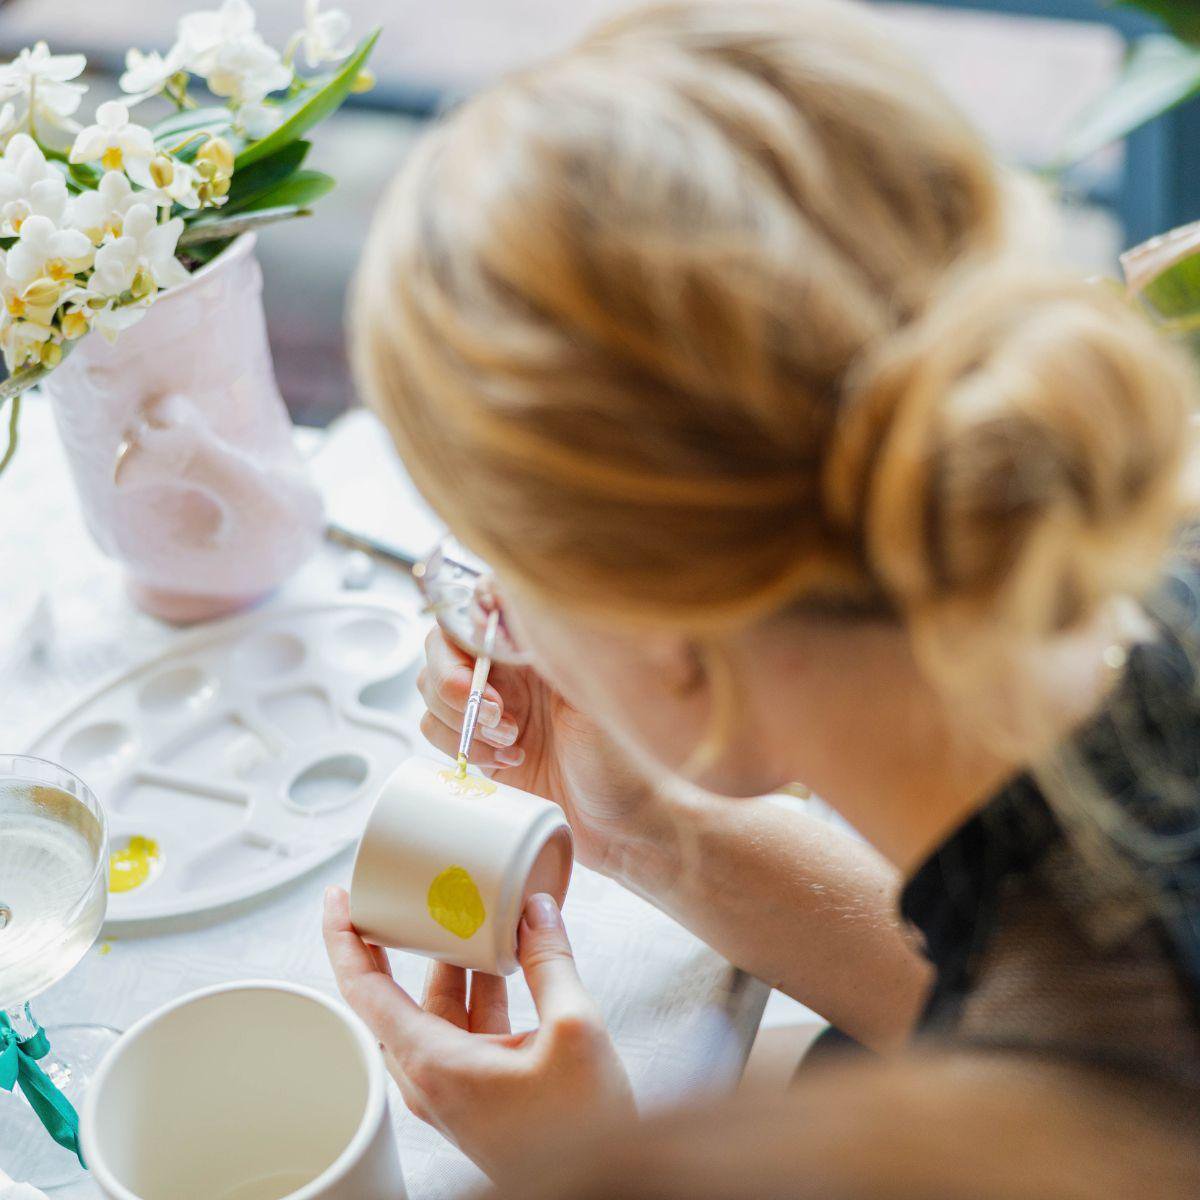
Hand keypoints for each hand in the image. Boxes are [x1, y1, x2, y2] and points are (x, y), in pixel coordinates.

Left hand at [323, 886, 634, 1181]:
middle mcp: (432, 1075)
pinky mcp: (480, 1088)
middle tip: (392, 891)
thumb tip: (538, 910)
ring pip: (434, 1006)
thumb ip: (551, 963)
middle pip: (392, 995)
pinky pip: (463, 1024)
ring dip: (446, 959)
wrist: (598, 1187)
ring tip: (459, 910)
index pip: (365, 991)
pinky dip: (475, 985)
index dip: (345, 939)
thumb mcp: (574, 1030)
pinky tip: (499, 957)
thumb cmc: (580, 1132)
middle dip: (393, 939)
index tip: (338, 898)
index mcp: (434, 1063)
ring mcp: (455, 1084)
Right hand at [417, 626, 657, 873]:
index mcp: (537, 642)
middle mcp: (510, 667)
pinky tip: (509, 760)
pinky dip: (462, 747)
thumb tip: (505, 595)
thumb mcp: (596, 692)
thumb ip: (550, 644)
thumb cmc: (624, 755)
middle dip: (455, 680)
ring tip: (514, 740)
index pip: (478, 604)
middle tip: (495, 713)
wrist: (622, 823)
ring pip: (432, 690)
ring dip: (461, 718)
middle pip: (442, 646)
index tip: (483, 656)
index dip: (465, 625)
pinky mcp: (478, 745)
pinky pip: (437, 731)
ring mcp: (491, 705)